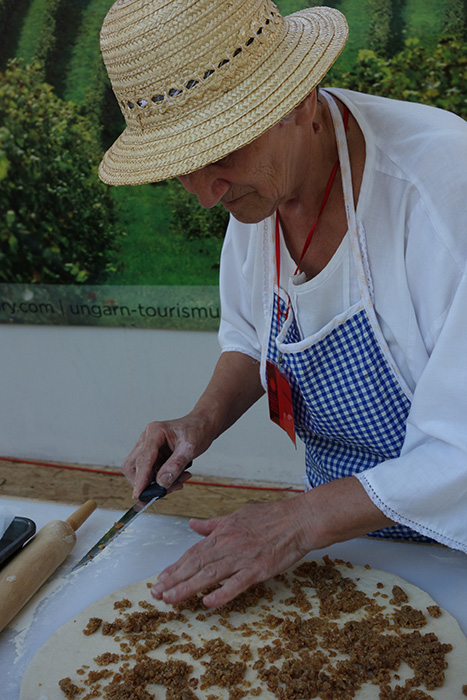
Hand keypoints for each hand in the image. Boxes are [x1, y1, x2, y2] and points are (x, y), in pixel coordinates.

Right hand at [122, 415, 212, 499]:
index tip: (139, 494)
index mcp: (155, 432)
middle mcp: (147, 439)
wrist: (202, 426)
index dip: (140, 479)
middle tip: (162, 491)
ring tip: (177, 483)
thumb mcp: (190, 448)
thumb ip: (176, 465)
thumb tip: (162, 482)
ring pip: (140, 472)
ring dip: (155, 484)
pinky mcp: (153, 456)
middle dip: (143, 483)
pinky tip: (178, 478)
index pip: (143, 459)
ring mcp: (148, 448)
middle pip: (132, 466)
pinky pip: (150, 474)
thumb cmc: (197, 430)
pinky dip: (162, 481)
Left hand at [150, 477, 394, 606]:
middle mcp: (228, 544)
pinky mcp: (258, 569)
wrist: (298, 520)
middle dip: (174, 580)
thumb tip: (193, 525)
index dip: (176, 566)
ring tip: (171, 599)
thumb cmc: (271, 516)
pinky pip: (237, 584)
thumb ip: (213, 524)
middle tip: (157, 593)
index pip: (194, 552)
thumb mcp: (237, 515)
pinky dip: (222, 594)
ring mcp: (242, 558)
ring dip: (188, 588)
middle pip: (196, 564)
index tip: (161, 578)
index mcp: (223, 532)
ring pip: (210, 575)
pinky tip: (207, 603)